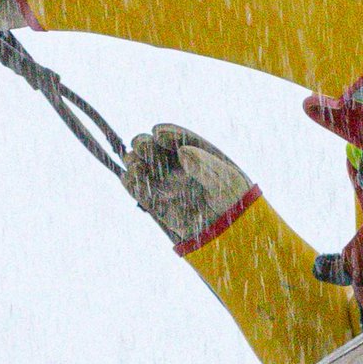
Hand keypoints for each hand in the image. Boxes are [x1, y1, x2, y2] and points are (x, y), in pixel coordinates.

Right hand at [121, 123, 256, 246]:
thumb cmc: (232, 199)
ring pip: (141, 166)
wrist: (230, 230)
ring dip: (133, 161)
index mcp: (195, 151)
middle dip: (143, 144)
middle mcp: (176, 165)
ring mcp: (165, 182)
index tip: (159, 133)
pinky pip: (138, 190)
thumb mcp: (224, 180)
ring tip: (135, 164)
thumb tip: (182, 152)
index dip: (166, 133)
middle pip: (153, 148)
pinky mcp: (156, 203)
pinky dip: (130, 183)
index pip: (177, 137)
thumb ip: (204, 166)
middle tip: (141, 146)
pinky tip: (130, 178)